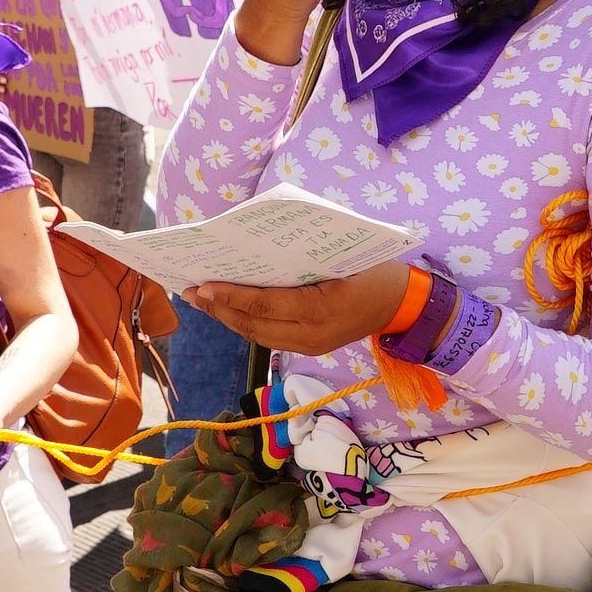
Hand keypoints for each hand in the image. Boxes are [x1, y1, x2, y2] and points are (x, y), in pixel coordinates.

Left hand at [182, 257, 414, 353]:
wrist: (402, 304)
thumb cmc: (373, 269)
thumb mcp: (341, 255)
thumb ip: (301, 253)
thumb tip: (256, 242)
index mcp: (320, 308)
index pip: (264, 304)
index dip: (230, 296)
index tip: (202, 284)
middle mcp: (312, 334)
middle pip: (253, 325)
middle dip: (219, 309)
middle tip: (190, 292)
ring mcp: (310, 346)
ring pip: (257, 335)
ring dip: (227, 318)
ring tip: (202, 301)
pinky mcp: (310, 348)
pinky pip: (269, 337)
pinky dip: (246, 323)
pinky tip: (229, 309)